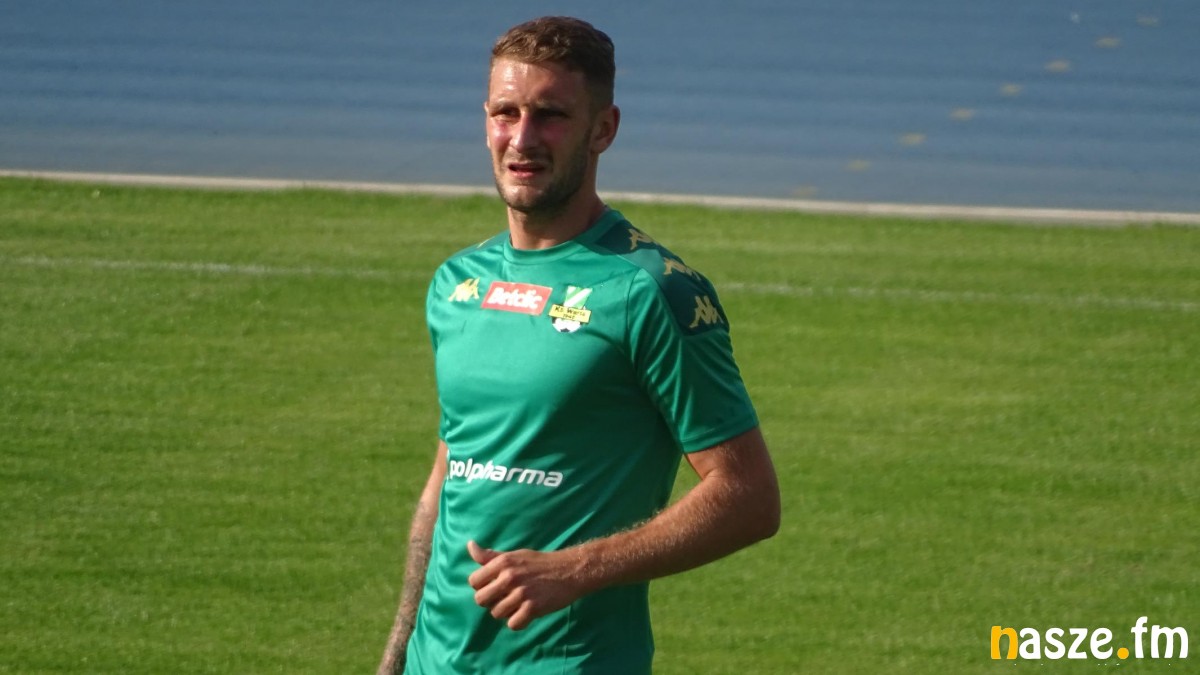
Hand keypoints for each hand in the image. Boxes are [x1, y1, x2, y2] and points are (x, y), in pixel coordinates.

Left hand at [466, 540, 586, 630]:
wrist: (570, 570)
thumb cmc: (540, 563)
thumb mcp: (514, 555)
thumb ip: (490, 556)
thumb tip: (470, 545)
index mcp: (503, 562)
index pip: (474, 582)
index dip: (482, 587)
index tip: (494, 587)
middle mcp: (509, 576)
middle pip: (480, 600)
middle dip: (490, 602)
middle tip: (504, 598)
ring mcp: (521, 593)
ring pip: (496, 614)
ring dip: (505, 612)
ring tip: (517, 605)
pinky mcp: (533, 608)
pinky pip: (513, 624)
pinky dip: (518, 622)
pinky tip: (526, 613)